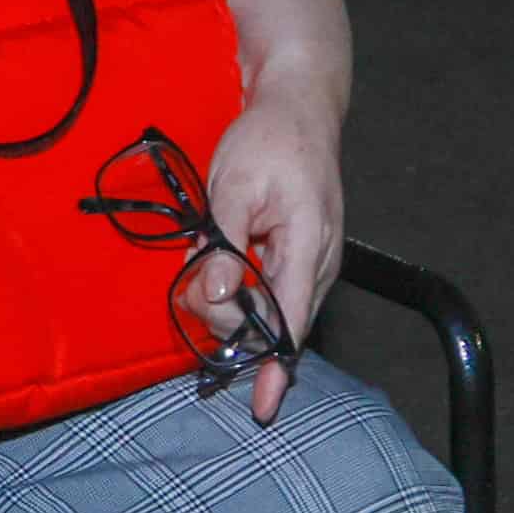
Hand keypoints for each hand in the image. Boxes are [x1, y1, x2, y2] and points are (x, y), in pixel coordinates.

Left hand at [193, 75, 348, 425]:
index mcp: (309, 246)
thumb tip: (217, 296)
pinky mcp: (300, 255)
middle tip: (194, 279)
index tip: (262, 406)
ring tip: (202, 265)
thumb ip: (224, 244)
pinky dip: (239, 286)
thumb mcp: (234, 186)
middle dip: (229, 319)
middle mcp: (319, 263)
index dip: (274, 366)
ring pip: (270, 308)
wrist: (300, 106)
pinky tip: (216, 265)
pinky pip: (270, 289)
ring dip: (230, 301)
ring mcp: (313, 260)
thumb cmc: (270, 140)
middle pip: (275, 322)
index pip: (292, 323)